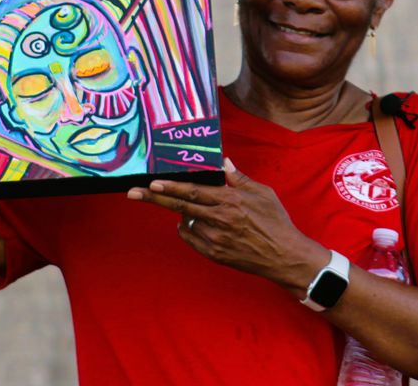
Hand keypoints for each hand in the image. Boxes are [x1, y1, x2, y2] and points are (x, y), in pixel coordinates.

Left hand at [127, 159, 328, 290]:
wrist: (284, 256)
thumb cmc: (276, 222)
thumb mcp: (262, 194)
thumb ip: (239, 179)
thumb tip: (224, 163)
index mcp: (230, 201)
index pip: (194, 191)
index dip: (172, 186)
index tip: (153, 182)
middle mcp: (219, 220)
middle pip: (180, 206)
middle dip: (154, 198)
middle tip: (133, 193)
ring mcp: (215, 239)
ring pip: (187, 222)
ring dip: (186, 214)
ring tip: (204, 212)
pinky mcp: (214, 254)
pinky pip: (191, 238)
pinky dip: (189, 229)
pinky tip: (198, 224)